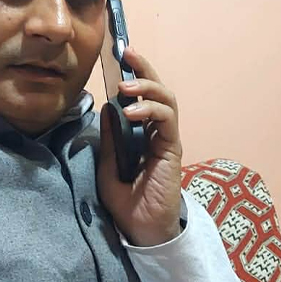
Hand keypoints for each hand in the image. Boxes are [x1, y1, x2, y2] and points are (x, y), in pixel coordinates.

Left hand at [97, 46, 182, 246]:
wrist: (141, 228)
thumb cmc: (126, 199)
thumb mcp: (108, 163)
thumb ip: (110, 137)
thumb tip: (107, 106)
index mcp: (141, 130)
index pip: (140, 95)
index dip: (133, 73)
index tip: (119, 54)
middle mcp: (156, 130)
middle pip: (158, 89)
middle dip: (144, 68)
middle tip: (128, 53)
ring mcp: (167, 138)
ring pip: (166, 99)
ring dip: (147, 87)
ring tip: (125, 87)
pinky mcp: (173, 148)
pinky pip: (167, 121)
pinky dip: (150, 110)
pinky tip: (131, 112)